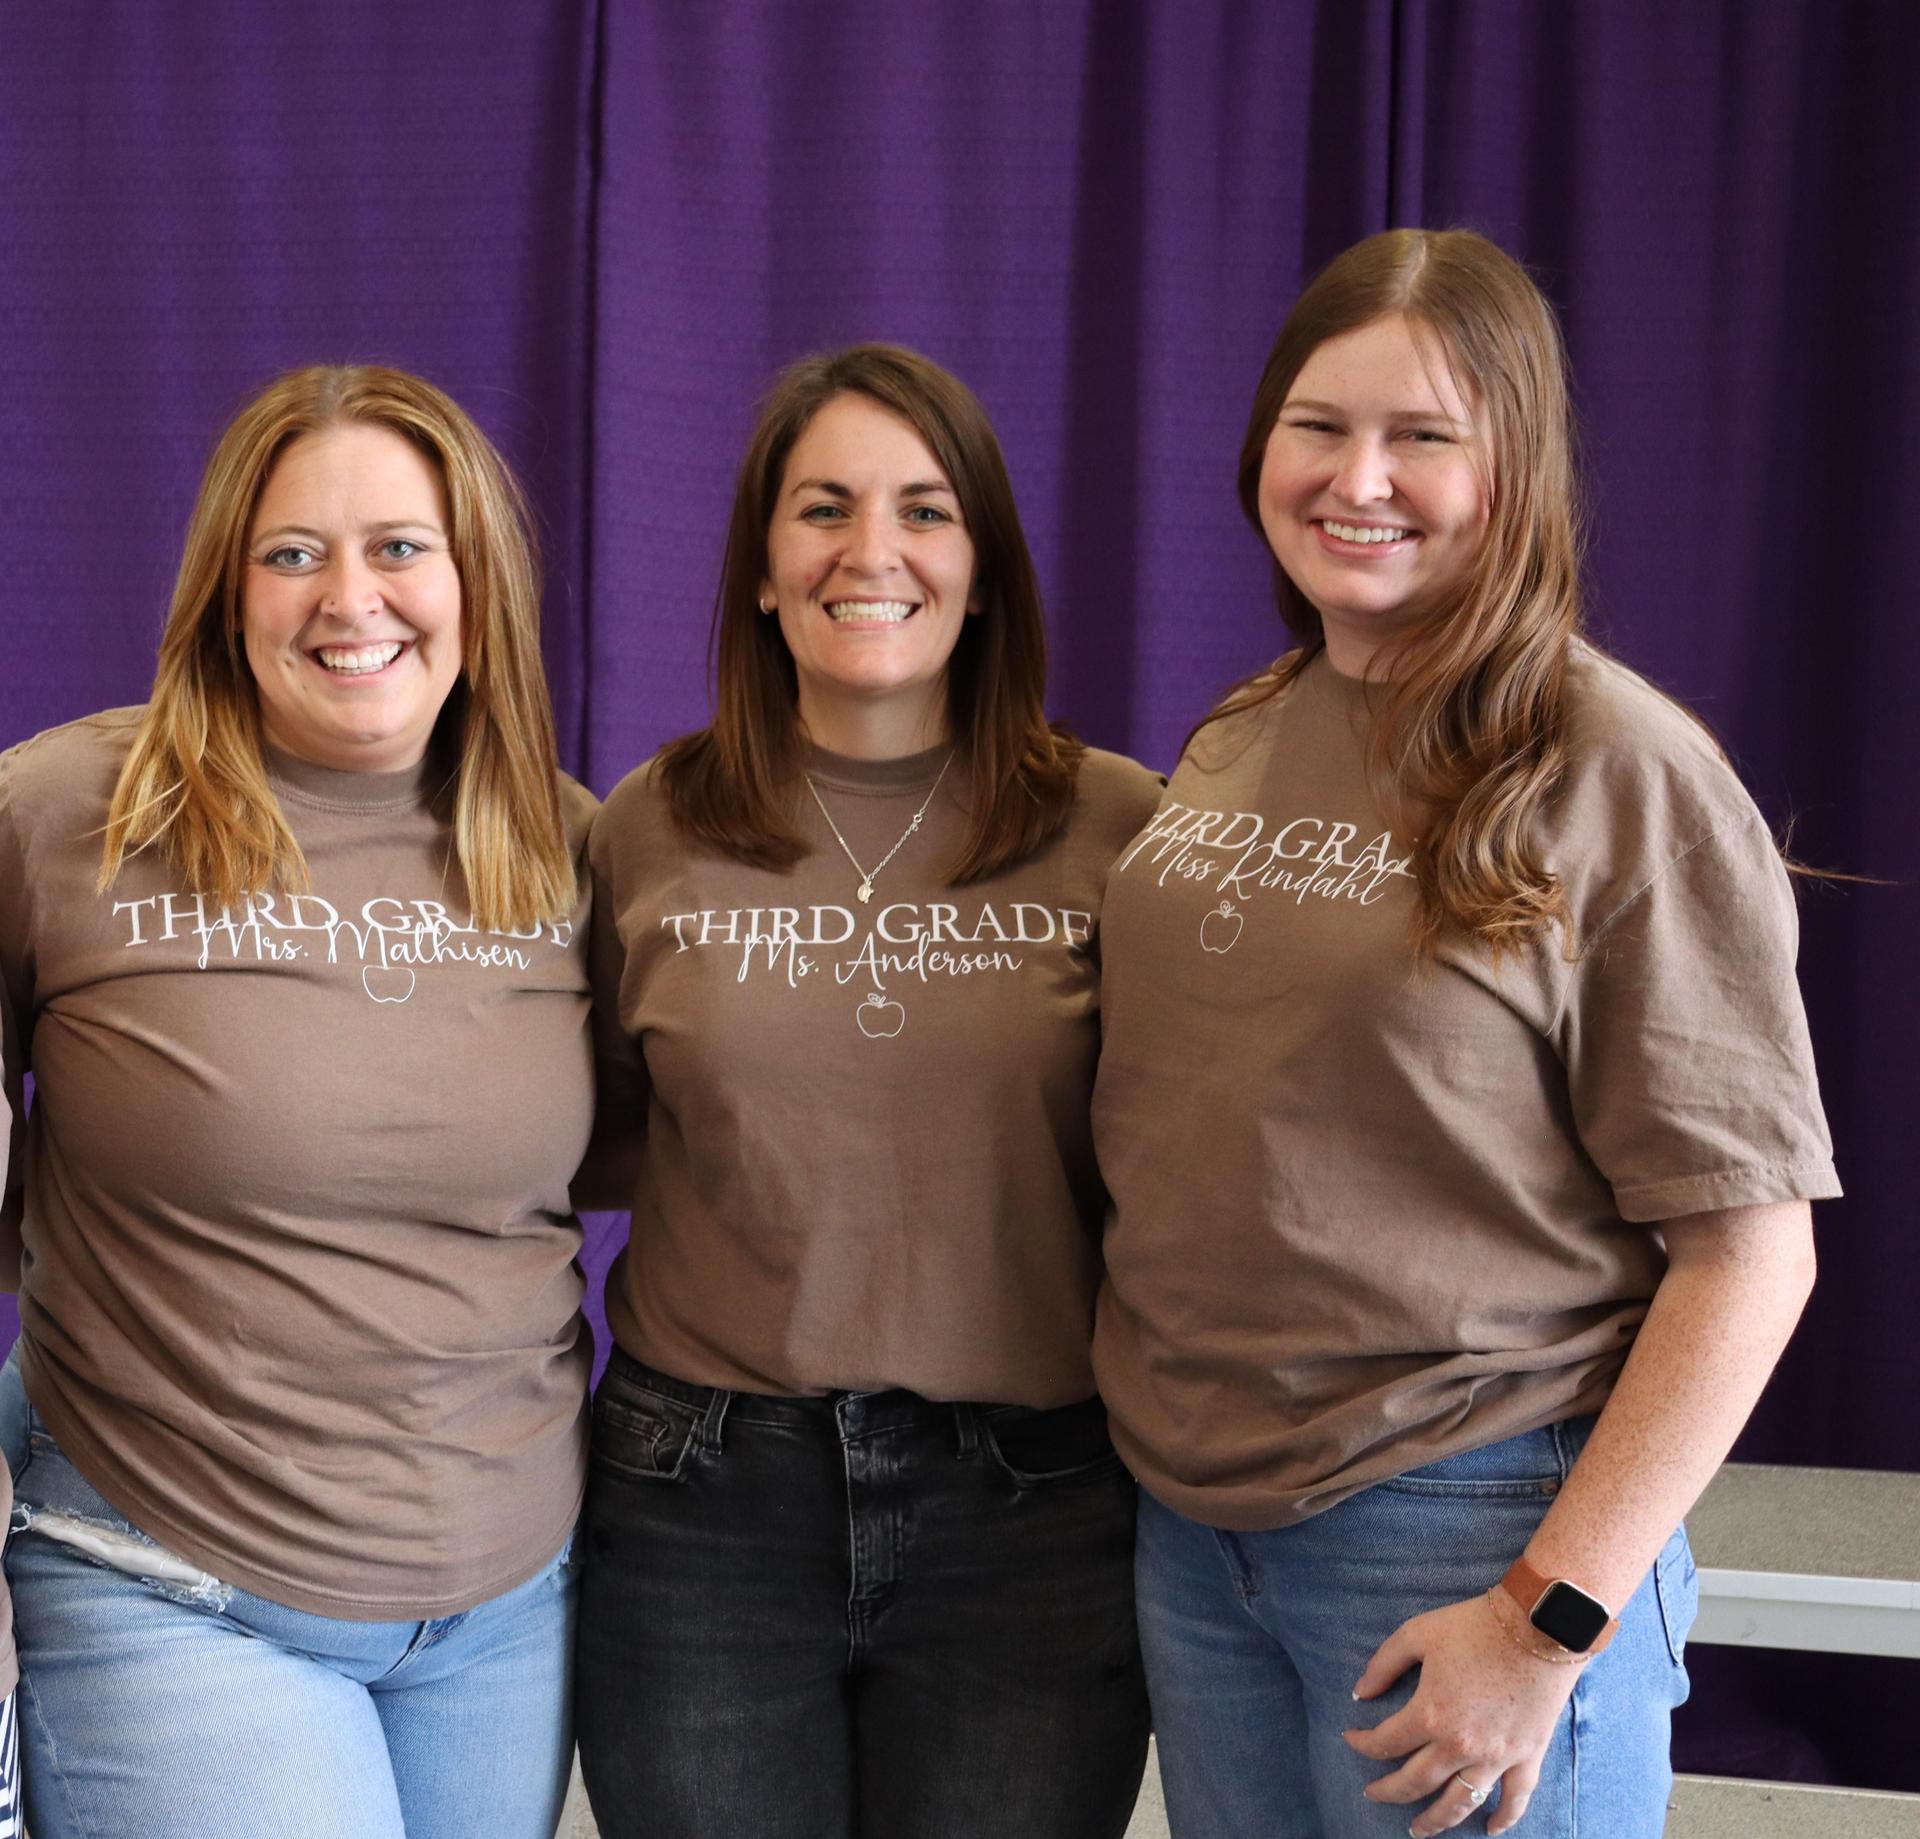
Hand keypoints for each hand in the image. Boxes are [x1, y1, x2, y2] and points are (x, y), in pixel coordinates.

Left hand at [1342, 1589, 1581, 1835]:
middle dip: (1389, 1792)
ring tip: (1418, 1829)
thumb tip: (1359, 1694)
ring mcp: (1496, 1756)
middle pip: (1416, 1782)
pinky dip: (1503, 1819)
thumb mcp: (1417, 1633)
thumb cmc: (1474, 1626)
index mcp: (1430, 1713)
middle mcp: (1460, 1745)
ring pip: (1460, 1802)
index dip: (1363, 1744)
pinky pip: (1515, 1799)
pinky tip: (1490, 1829)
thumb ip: (1383, 1665)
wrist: (1537, 1627)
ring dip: (1436, 1821)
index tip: (1351, 1739)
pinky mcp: (1527, 1756)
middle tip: (1373, 1795)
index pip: (1385, 1742)